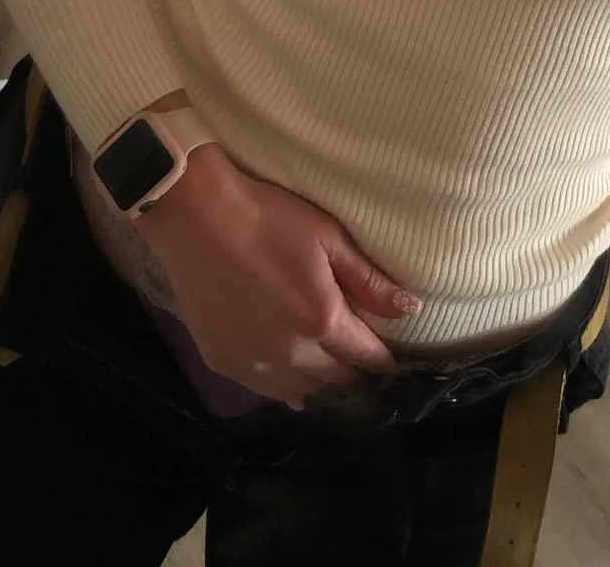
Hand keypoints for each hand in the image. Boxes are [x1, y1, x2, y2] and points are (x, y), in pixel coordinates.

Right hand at [135, 145, 419, 405]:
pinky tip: (293, 386)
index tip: (393, 361)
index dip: (383, 360)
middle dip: (354, 373)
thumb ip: (369, 280)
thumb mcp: (328, 239)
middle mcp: (291, 354)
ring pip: (301, 390)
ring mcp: (254, 364)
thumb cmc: (269, 219)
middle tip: (362, 366)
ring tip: (331, 376)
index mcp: (322, 321)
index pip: (365, 356)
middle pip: (335, 379)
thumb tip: (412, 309)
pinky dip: (285, 388)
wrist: (198, 218)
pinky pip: (265, 390)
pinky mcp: (223, 362)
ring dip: (320, 384)